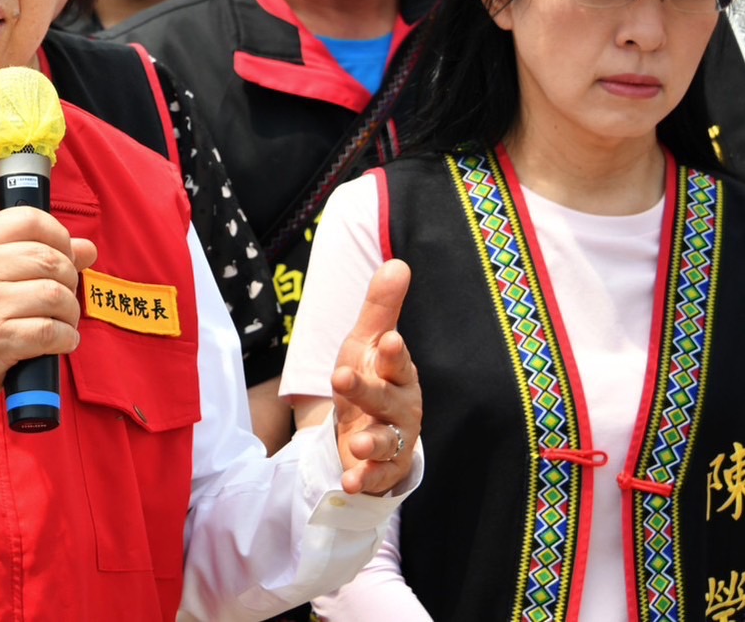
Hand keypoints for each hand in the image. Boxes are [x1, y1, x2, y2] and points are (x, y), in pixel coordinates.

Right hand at [0, 207, 96, 405]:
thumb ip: (36, 254)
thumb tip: (87, 248)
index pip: (28, 219)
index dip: (58, 235)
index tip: (64, 255)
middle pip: (49, 259)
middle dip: (69, 279)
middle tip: (64, 296)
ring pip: (54, 294)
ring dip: (70, 311)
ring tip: (62, 320)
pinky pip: (50, 331)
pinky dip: (66, 338)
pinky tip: (60, 341)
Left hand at [331, 259, 419, 495]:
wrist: (369, 429)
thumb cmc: (371, 378)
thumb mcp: (365, 342)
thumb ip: (380, 308)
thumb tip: (398, 262)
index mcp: (399, 373)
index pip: (398, 360)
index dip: (393, 353)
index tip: (386, 340)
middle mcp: (402, 407)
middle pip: (388, 399)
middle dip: (368, 390)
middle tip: (342, 377)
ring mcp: (395, 440)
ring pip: (388, 441)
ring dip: (373, 441)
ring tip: (356, 442)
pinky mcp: (384, 469)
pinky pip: (378, 476)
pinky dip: (365, 480)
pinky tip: (349, 482)